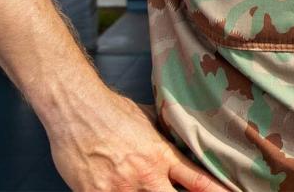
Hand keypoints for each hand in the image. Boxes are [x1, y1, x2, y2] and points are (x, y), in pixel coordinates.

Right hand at [45, 88, 229, 191]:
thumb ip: (164, 136)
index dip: (216, 191)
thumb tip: (178, 136)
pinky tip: (117, 191)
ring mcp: (120, 189)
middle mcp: (145, 176)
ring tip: (148, 190)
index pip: (197, 180)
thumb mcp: (148, 121)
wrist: (77, 110)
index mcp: (162, 156)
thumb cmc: (112, 110)